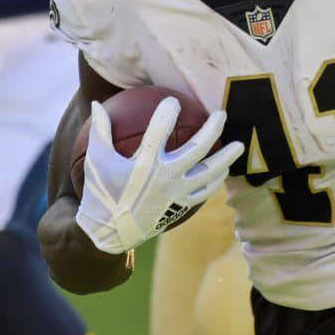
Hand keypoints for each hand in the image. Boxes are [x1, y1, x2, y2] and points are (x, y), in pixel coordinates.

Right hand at [75, 97, 244, 253]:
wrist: (110, 233)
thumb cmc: (102, 192)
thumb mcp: (96, 160)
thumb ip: (100, 130)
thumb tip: (95, 103)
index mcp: (144, 164)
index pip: (160, 130)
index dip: (168, 111)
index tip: (174, 101)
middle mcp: (165, 177)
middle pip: (197, 148)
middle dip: (213, 129)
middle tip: (222, 114)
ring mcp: (176, 194)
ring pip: (209, 173)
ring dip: (226, 158)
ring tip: (239, 146)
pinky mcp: (180, 207)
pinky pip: (205, 192)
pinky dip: (216, 181)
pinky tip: (223, 172)